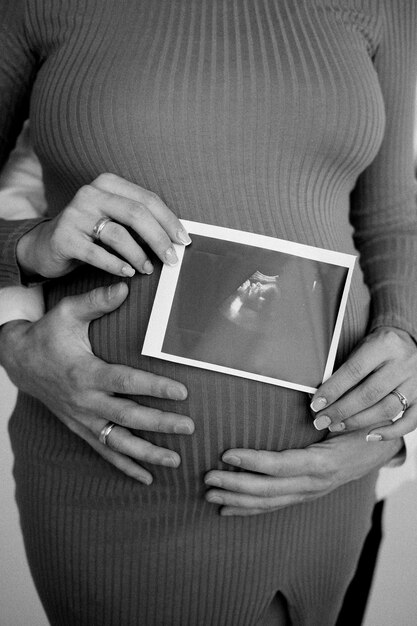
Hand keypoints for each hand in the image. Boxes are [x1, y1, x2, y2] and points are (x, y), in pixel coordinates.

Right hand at [0, 283, 193, 483]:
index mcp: (86, 373)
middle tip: (189, 427)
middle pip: (127, 416)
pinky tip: (146, 476)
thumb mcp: (67, 313)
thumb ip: (96, 302)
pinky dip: (124, 466)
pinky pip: (103, 450)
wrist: (19, 360)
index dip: (155, 388)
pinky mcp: (79, 427)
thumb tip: (125, 286)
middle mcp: (85, 401)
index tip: (182, 392)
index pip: (126, 382)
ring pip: (117, 441)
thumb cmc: (48, 334)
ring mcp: (81, 418)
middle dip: (160, 423)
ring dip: (146, 452)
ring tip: (175, 458)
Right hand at [16, 173, 190, 278]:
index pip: (147, 200)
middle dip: (159, 239)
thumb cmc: (91, 234)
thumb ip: (140, 222)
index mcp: (108, 184)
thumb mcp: (115, 220)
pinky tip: (128, 273)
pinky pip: (97, 253)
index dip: (169, 221)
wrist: (47, 246)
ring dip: (139, 255)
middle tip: (172, 259)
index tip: (184, 241)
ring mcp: (75, 214)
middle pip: (136, 214)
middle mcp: (90, 194)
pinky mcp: (64, 237)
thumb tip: (176, 238)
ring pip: (118, 234)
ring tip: (148, 269)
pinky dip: (116, 265)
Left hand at [204, 430, 401, 515]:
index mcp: (322, 462)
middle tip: (208, 477)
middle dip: (236, 485)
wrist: (380, 447)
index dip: (252, 462)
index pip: (281, 465)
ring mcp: (310, 492)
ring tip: (211, 494)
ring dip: (238, 499)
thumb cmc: (360, 426)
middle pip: (270, 490)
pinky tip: (228, 509)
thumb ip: (323, 411)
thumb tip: (303, 399)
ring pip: (269, 502)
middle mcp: (315, 483)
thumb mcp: (345, 417)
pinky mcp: (306, 494)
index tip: (226, 454)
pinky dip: (250, 509)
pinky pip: (275, 505)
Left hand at [309, 326, 416, 440]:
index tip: (316, 404)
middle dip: (341, 411)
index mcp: (384, 345)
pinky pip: (410, 422)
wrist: (408, 343)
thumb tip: (323, 396)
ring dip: (358, 422)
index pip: (354, 371)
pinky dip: (390, 432)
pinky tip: (370, 436)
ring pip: (386, 409)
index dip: (333, 390)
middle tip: (321, 421)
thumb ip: (347, 368)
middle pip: (369, 394)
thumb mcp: (362, 346)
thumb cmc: (378, 347)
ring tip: (336, 426)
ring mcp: (416, 382)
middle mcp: (403, 364)